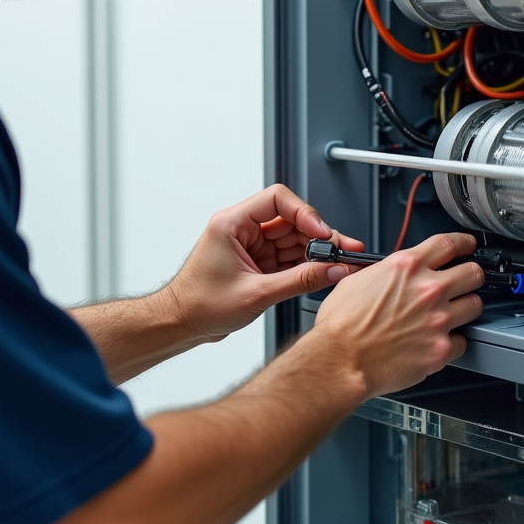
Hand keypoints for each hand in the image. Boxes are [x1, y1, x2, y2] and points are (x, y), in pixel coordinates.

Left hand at [160, 184, 366, 341]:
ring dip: (315, 252)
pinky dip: (304, 265)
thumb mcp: (256, 294)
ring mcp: (250, 246)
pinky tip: (321, 273)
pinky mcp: (256, 263)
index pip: (277, 200)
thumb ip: (299, 281)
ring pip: (292, 239)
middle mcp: (242, 230)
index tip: (323, 233)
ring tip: (338, 264)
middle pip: (290, 220)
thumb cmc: (199, 305)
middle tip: (342, 251)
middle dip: (318, 237)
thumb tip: (330, 270)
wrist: (181, 323)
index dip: (305, 213)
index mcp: (232, 224)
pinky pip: (287, 257)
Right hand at [312, 232, 483, 399]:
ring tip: (451, 313)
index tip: (468, 246)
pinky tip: (437, 340)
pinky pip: (463, 341)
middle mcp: (427, 290)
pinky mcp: (441, 349)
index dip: (465, 243)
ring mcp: (437, 320)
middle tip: (465, 282)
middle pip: (474, 273)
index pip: (450, 244)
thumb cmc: (342, 325)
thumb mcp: (357, 280)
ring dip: (466, 307)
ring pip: (475, 305)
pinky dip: (453, 341)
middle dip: (471, 275)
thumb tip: (395, 274)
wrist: (340, 359)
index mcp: (406, 267)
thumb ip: (386, 272)